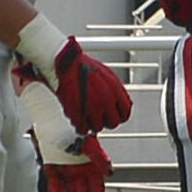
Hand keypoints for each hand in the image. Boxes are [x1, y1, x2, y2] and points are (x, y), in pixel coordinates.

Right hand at [18, 31, 132, 135]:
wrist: (66, 63)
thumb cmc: (84, 66)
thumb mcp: (108, 75)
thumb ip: (117, 91)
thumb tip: (125, 103)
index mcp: (115, 92)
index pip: (125, 114)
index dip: (120, 116)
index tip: (114, 116)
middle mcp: (105, 101)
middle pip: (113, 123)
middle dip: (106, 121)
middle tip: (100, 117)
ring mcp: (91, 108)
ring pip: (98, 128)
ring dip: (93, 124)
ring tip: (87, 116)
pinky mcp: (76, 113)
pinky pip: (83, 129)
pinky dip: (81, 127)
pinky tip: (79, 120)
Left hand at [44, 135, 112, 191]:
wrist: (53, 120)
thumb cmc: (74, 129)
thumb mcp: (88, 143)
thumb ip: (99, 157)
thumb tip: (109, 172)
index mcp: (91, 165)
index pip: (96, 187)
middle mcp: (79, 171)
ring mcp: (65, 172)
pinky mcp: (52, 171)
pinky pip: (55, 187)